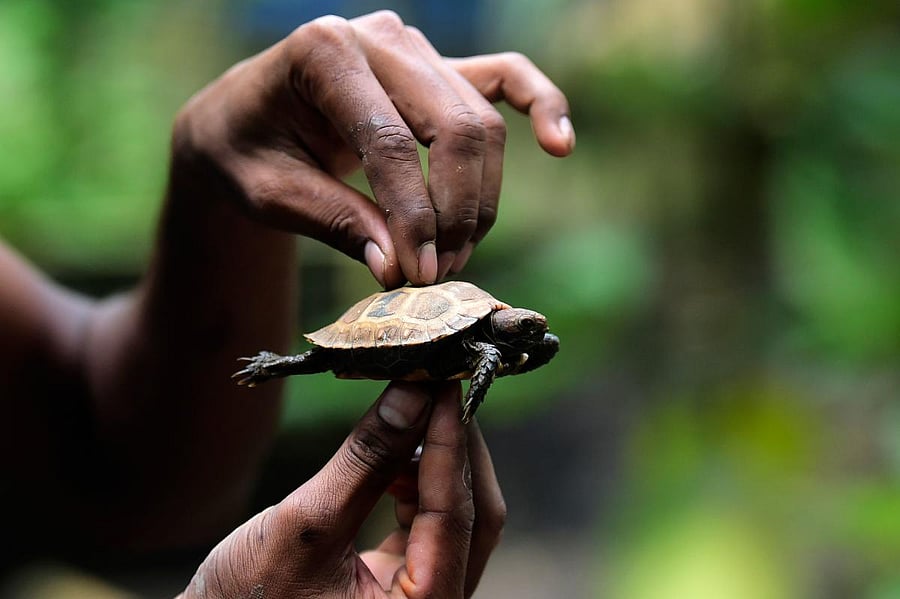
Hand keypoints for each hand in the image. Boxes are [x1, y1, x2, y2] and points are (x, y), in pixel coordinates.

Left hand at [172, 10, 573, 287]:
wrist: (243, 120)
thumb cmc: (246, 153)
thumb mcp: (269, 195)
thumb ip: (335, 223)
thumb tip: (400, 269)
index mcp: (322, 51)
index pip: (389, 140)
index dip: (412, 215)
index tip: (418, 275)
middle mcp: (378, 36)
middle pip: (452, 127)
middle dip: (453, 211)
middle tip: (437, 273)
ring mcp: (415, 47)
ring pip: (480, 123)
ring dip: (480, 197)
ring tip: (454, 256)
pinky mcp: (439, 68)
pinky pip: (506, 77)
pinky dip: (541, 105)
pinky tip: (560, 145)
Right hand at [179, 382, 504, 598]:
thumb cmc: (248, 597)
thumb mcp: (308, 521)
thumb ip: (366, 460)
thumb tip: (411, 394)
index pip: (457, 514)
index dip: (451, 442)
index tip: (442, 385)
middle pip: (473, 517)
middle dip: (454, 450)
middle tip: (434, 390)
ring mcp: (425, 596)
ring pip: (457, 517)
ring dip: (436, 464)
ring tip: (407, 418)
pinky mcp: (408, 582)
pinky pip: (433, 525)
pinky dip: (418, 485)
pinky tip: (394, 458)